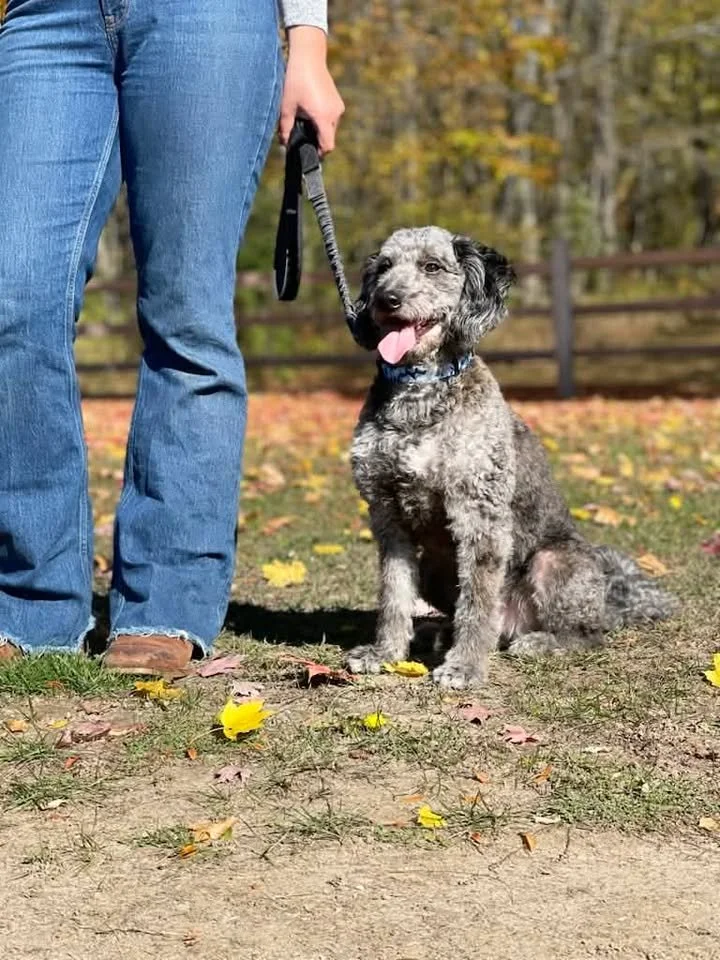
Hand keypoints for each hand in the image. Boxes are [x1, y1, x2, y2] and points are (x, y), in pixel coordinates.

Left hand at [279, 26, 344, 154]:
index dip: (319, 153)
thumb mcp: (286, 106)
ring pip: (330, 128)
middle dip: (316, 140)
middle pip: (329, 138)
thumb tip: (284, 144)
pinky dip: (322, 119)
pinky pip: (331, 118)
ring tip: (304, 119)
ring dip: (319, 129)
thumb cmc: (296, 79)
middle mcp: (334, 114)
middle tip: (301, 135)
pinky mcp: (337, 101)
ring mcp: (338, 107)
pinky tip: (310, 110)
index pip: (327, 146)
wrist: (308, 55)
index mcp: (323, 117)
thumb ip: (285, 128)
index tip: (309, 154)